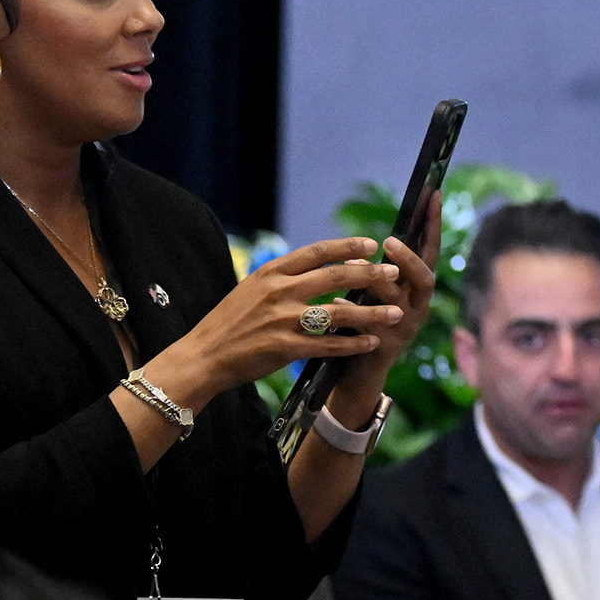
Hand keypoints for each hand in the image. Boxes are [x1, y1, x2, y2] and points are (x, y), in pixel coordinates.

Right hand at [159, 237, 410, 406]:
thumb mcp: (252, 288)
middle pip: (333, 277)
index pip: (315, 252)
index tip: (371, 243)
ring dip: (371, 313)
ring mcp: (281, 320)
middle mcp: (278, 292)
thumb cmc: (230, 322)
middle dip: (369, 274)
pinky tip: (372, 343)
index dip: (346, 246)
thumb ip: (285, 277)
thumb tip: (322, 265)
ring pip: (337, 313)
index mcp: (270, 273)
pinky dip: (352, 344)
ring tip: (397, 312)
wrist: (202, 357)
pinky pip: (327, 345)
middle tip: (395, 273)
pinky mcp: (283, 348)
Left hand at [326, 223, 436, 418]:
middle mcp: (417, 308)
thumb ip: (371, 278)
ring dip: (378, 280)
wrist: (357, 373)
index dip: (433, 225)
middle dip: (409, 259)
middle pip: (425, 279)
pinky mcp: (385, 347)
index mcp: (415, 291)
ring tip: (355, 264)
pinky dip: (354, 309)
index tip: (434, 196)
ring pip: (396, 301)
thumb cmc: (362, 329)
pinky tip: (339, 299)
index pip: (429, 252)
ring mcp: (403, 329)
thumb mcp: (372, 298)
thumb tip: (358, 253)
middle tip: (390, 242)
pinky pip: (372, 325)